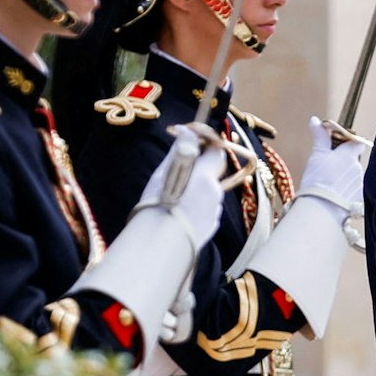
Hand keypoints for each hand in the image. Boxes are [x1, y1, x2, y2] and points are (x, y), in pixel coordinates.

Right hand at [135, 130, 227, 252]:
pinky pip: (205, 212)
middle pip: (212, 175)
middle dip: (199, 173)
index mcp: (206, 176)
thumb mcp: (164, 172)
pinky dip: (195, 209)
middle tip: (177, 176)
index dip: (208, 147)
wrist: (160, 243)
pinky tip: (179, 214)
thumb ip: (181, 151)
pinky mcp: (210, 228)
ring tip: (174, 199)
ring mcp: (214, 212)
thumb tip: (189, 132)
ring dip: (196, 193)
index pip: (216, 152)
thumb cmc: (158, 204)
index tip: (195, 147)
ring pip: (208, 195)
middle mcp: (215, 193)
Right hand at [298, 117, 367, 218]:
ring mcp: (361, 184)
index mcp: (350, 154)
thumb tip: (315, 120)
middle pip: (354, 161)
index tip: (339, 148)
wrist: (322, 208)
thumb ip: (320, 137)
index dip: (349, 144)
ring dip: (346, 179)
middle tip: (329, 171)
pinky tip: (336, 197)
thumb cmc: (318, 180)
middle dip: (344, 164)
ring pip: (355, 177)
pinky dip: (348, 193)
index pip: (357, 143)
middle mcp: (359, 167)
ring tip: (330, 187)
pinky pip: (355, 192)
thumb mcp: (316, 155)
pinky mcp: (361, 198)